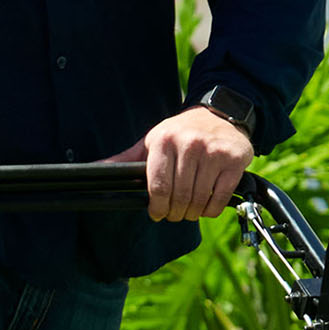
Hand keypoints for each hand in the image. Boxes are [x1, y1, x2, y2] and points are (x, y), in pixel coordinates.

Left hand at [105, 107, 252, 221]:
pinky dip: (210, 210)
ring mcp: (213, 153)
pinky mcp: (233, 161)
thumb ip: (127, 159)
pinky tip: (206, 206)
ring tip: (189, 211)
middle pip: (179, 197)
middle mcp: (189, 145)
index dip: (157, 207)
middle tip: (174, 214)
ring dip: (192, 214)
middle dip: (175, 213)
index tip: (157, 214)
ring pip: (198, 200)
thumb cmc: (181, 133)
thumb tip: (95, 168)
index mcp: (164, 141)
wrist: (220, 115)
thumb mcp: (152, 141)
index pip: (158, 187)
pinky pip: (219, 199)